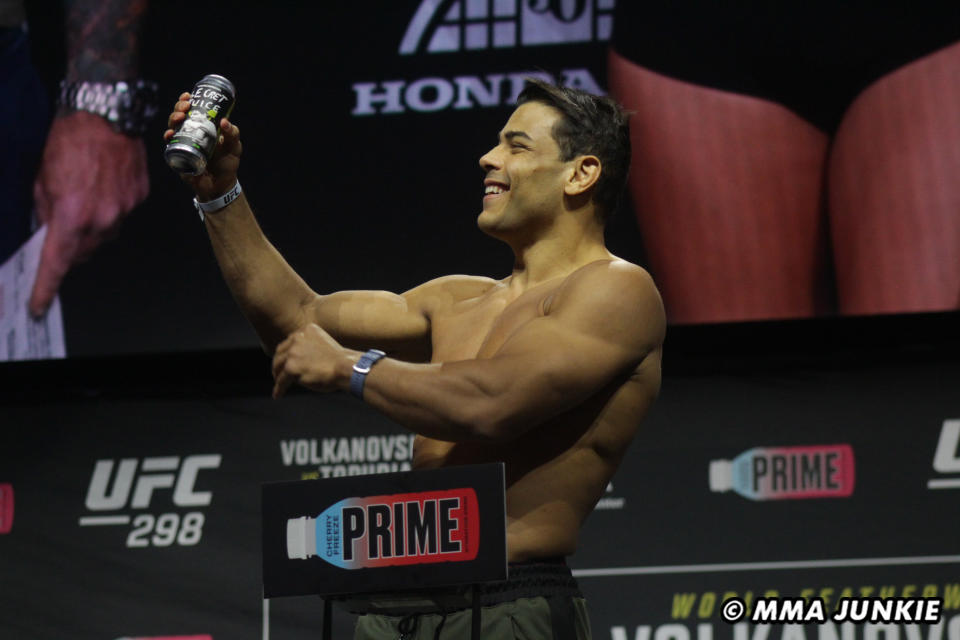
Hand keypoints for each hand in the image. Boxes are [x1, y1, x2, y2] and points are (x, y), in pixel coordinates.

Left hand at [30, 111, 148, 316]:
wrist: (105, 114)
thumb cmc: (69, 139)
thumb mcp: (42, 178)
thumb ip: (44, 210)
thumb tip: (47, 230)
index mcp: (72, 215)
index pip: (57, 263)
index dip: (45, 287)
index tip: (38, 305)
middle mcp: (102, 218)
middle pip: (83, 252)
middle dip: (68, 248)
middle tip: (59, 229)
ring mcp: (124, 209)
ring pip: (103, 236)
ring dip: (90, 228)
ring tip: (83, 199)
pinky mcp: (138, 197)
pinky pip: (121, 216)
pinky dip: (109, 209)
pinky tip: (102, 188)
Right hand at [163, 92, 241, 200]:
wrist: (221, 185)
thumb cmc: (227, 163)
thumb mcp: (234, 147)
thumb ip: (233, 134)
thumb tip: (224, 121)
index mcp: (202, 128)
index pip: (191, 111)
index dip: (186, 101)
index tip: (188, 96)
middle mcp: (190, 134)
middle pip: (179, 116)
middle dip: (179, 108)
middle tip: (185, 106)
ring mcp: (183, 145)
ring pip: (172, 128)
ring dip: (173, 120)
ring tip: (180, 117)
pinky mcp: (178, 157)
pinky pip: (170, 146)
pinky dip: (169, 138)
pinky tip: (170, 134)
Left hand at [272, 324, 349, 398]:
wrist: (345, 367)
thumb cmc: (341, 361)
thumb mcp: (324, 344)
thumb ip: (311, 347)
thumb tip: (302, 361)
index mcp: (306, 330)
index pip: (290, 342)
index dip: (286, 352)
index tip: (286, 360)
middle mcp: (297, 338)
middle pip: (281, 352)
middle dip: (278, 363)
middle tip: (278, 372)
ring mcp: (293, 353)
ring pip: (278, 366)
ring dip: (277, 376)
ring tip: (278, 384)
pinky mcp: (291, 368)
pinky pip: (281, 380)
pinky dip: (279, 389)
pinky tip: (278, 395)